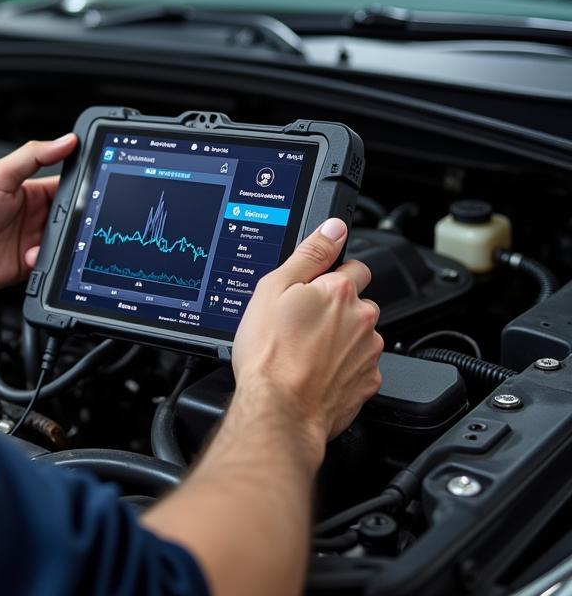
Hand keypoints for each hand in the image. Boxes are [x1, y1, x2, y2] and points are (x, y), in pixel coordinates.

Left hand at [0, 134, 77, 292]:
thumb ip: (34, 155)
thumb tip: (66, 141)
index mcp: (31, 191)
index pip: (66, 184)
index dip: (82, 185)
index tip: (94, 186)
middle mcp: (34, 216)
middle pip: (70, 215)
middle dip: (76, 218)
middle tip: (73, 219)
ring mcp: (32, 241)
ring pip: (64, 242)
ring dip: (62, 242)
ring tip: (48, 238)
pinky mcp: (29, 264)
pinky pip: (50, 264)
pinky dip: (46, 260)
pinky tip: (30, 254)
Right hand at [231, 219, 382, 454]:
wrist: (278, 410)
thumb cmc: (269, 353)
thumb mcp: (274, 288)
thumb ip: (310, 254)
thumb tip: (334, 228)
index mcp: (339, 291)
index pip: (353, 266)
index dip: (330, 276)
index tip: (313, 292)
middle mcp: (362, 319)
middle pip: (359, 302)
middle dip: (338, 308)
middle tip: (304, 323)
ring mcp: (368, 353)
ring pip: (360, 334)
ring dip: (342, 338)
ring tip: (306, 351)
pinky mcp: (368, 383)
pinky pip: (361, 366)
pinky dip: (344, 367)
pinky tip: (317, 371)